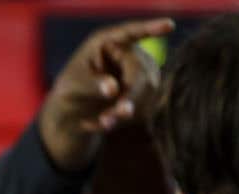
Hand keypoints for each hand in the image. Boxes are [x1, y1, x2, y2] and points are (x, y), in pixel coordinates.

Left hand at [39, 18, 172, 171]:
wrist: (75, 110)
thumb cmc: (70, 89)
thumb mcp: (73, 85)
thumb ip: (92, 85)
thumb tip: (113, 89)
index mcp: (109, 41)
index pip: (132, 32)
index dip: (152, 28)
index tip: (169, 26)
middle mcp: (130, 53)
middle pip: (142, 73)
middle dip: (128, 98)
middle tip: (109, 119)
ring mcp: (143, 71)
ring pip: (147, 94)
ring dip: (124, 113)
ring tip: (101, 122)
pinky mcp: (147, 92)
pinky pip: (144, 108)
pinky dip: (124, 120)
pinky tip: (105, 122)